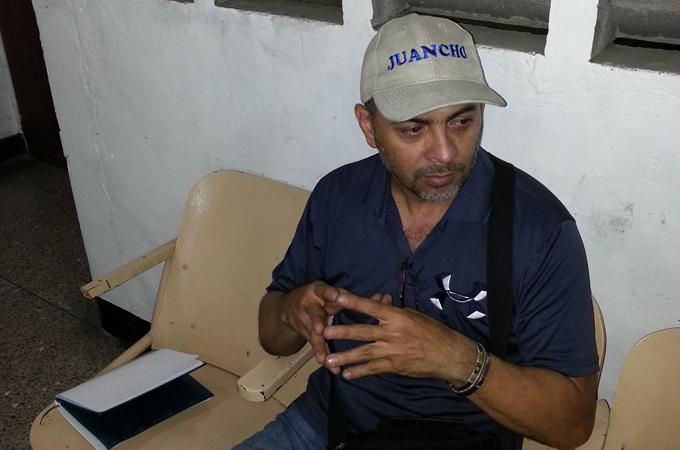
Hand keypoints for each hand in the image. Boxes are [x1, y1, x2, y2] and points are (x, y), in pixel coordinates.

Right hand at [280, 283, 391, 363]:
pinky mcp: (307, 335)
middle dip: (317, 322)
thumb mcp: (334, 294)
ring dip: (320, 347)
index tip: (335, 296)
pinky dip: (324, 356)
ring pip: (314, 335)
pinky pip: (316, 347)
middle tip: (321, 330)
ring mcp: (306, 322)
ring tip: (325, 359)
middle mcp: (310, 306)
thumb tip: (384, 298)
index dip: (329, 294)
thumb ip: (358, 298)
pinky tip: (332, 367)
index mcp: (318, 292)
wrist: (288, 309)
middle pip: (315, 314)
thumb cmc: (321, 298)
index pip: (324, 291)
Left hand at [322, 292, 476, 383]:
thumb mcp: (413, 315)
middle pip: (363, 331)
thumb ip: (393, 310)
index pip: (371, 307)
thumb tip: (380, 300)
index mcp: (397, 317)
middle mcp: (392, 333)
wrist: (447, 354)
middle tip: (324, 332)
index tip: (336, 297)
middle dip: (343, 331)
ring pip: (364, 353)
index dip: (353, 302)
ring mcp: (392, 351)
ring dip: (345, 357)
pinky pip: (373, 369)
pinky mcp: (394, 366)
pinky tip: (347, 374)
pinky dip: (360, 372)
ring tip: (328, 360)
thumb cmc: (431, 331)